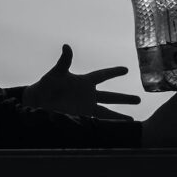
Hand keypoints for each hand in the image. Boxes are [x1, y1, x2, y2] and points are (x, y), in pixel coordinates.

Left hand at [23, 44, 140, 119]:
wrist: (37, 103)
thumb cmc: (46, 85)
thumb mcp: (56, 73)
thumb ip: (64, 61)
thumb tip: (66, 46)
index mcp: (84, 82)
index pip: (102, 75)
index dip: (114, 72)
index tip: (126, 69)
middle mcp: (88, 95)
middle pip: (111, 96)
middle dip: (124, 99)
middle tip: (139, 99)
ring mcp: (86, 107)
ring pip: (107, 112)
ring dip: (119, 116)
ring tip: (132, 122)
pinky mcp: (81, 118)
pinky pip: (97, 122)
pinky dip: (106, 126)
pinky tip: (115, 130)